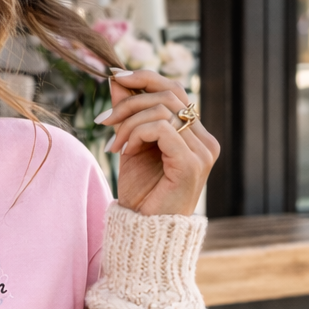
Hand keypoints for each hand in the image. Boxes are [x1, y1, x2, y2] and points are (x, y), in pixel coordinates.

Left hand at [99, 70, 219, 215]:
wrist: (144, 231)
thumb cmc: (140, 192)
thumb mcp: (129, 144)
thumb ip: (127, 114)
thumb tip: (117, 78)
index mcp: (194, 134)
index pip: (173, 90)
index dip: (143, 78)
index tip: (114, 77)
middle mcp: (204, 140)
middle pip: (168, 94)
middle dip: (129, 101)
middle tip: (103, 120)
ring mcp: (202, 152)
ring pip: (162, 110)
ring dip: (127, 123)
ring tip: (113, 145)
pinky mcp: (192, 164)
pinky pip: (161, 128)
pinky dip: (136, 134)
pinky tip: (124, 153)